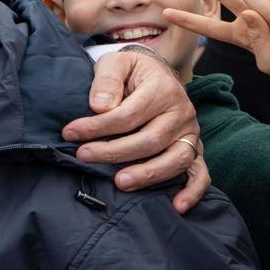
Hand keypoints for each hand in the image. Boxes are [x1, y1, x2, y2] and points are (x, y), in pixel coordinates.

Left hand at [63, 47, 208, 212]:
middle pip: (149, 140)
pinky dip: (192, 191)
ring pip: (175, 159)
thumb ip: (106, 80)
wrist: (155, 72)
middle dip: (113, 152)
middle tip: (83, 156)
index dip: (97, 127)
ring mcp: (190, 133)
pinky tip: (176, 206)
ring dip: (147, 174)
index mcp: (162, 89)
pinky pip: (200, 173)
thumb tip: (99, 106)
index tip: (70, 133)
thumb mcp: (115, 63)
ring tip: (119, 182)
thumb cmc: (130, 71)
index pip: (128, 115)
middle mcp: (181, 112)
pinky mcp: (195, 148)